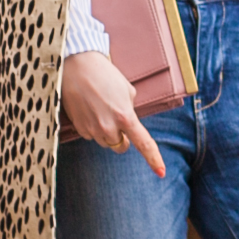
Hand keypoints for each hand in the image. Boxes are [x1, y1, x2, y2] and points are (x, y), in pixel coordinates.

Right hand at [61, 51, 165, 176]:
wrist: (77, 66)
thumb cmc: (105, 74)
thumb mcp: (126, 90)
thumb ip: (130, 109)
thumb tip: (127, 122)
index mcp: (125, 116)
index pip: (143, 143)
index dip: (153, 159)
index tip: (161, 172)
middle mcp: (109, 127)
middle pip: (120, 146)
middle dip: (121, 137)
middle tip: (116, 118)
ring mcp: (93, 129)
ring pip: (105, 142)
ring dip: (106, 132)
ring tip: (100, 108)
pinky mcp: (79, 128)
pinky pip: (91, 135)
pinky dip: (93, 127)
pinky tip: (89, 109)